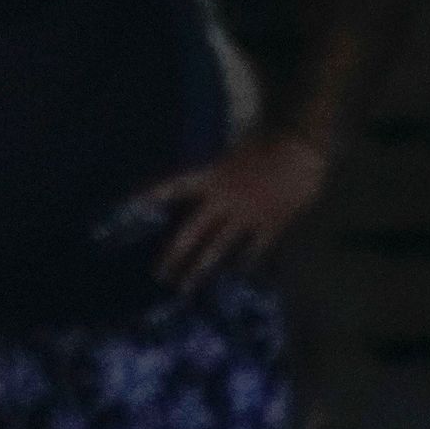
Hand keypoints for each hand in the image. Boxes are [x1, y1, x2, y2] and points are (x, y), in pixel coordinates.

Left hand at [144, 128, 330, 293]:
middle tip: (160, 275)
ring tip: (186, 287)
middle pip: (191, 232)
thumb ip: (220, 173)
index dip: (151, 197)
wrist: (302, 150)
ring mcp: (246, 216)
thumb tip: (206, 189)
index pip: (174, 187)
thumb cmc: (269, 141)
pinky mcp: (269, 226)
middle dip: (174, 254)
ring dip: (200, 269)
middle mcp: (223, 201)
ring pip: (217, 248)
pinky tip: (237, 277)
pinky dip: (245, 262)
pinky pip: (254, 250)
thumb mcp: (235, 152)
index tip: (127, 209)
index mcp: (213, 177)